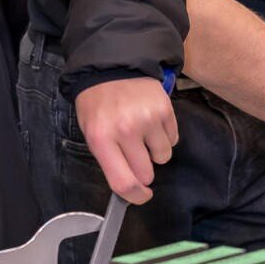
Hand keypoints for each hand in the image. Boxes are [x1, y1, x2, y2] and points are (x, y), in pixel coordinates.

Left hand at [75, 77, 178, 204]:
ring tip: (142, 133)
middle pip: (146, 174)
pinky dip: (164, 136)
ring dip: (155, 152)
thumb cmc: (98, 103)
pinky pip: (173, 140)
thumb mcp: (91, 132)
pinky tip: (151, 123)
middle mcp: (126, 130)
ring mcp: (148, 119)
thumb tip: (129, 186)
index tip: (140, 196)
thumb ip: (109, 159)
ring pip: (163, 157)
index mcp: (101, 139)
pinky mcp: (165, 110)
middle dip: (142, 170)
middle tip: (134, 154)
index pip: (123, 182)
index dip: (135, 197)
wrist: (111, 66)